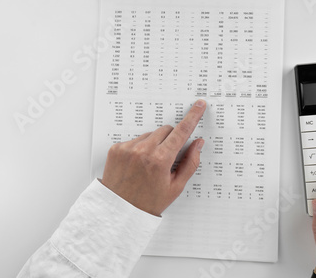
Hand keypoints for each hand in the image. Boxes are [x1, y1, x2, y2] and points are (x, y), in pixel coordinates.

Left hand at [100, 99, 206, 215]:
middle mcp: (143, 150)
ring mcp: (128, 148)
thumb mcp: (176, 186)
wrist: (119, 210)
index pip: (181, 132)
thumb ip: (190, 163)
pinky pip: (135, 140)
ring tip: (150, 165)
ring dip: (155, 144)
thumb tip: (197, 144)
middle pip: (166, 130)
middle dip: (171, 138)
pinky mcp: (117, 149)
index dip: (192, 117)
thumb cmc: (149, 201)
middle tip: (169, 157)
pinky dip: (140, 148)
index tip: (198, 106)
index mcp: (160, 160)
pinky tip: (138, 165)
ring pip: (150, 135)